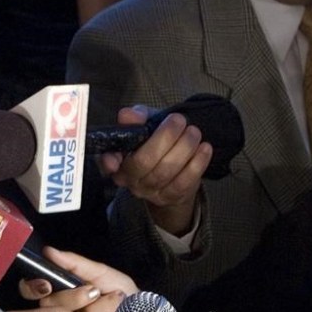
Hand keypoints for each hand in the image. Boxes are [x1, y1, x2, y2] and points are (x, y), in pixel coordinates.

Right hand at [18, 247, 137, 311]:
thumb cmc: (128, 301)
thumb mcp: (107, 278)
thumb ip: (77, 265)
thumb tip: (48, 252)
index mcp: (63, 294)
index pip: (33, 289)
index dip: (34, 286)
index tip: (46, 285)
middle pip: (45, 305)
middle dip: (70, 298)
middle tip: (93, 292)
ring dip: (91, 311)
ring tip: (115, 303)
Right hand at [101, 105, 210, 235]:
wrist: (176, 171)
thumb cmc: (157, 143)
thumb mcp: (147, 125)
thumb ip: (138, 118)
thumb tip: (127, 114)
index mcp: (118, 160)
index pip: (107, 162)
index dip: (108, 161)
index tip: (115, 159)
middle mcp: (130, 179)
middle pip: (143, 162)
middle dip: (165, 138)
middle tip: (179, 121)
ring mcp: (150, 191)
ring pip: (166, 171)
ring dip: (184, 148)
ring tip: (193, 132)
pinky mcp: (170, 197)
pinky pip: (183, 182)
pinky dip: (197, 164)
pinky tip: (204, 149)